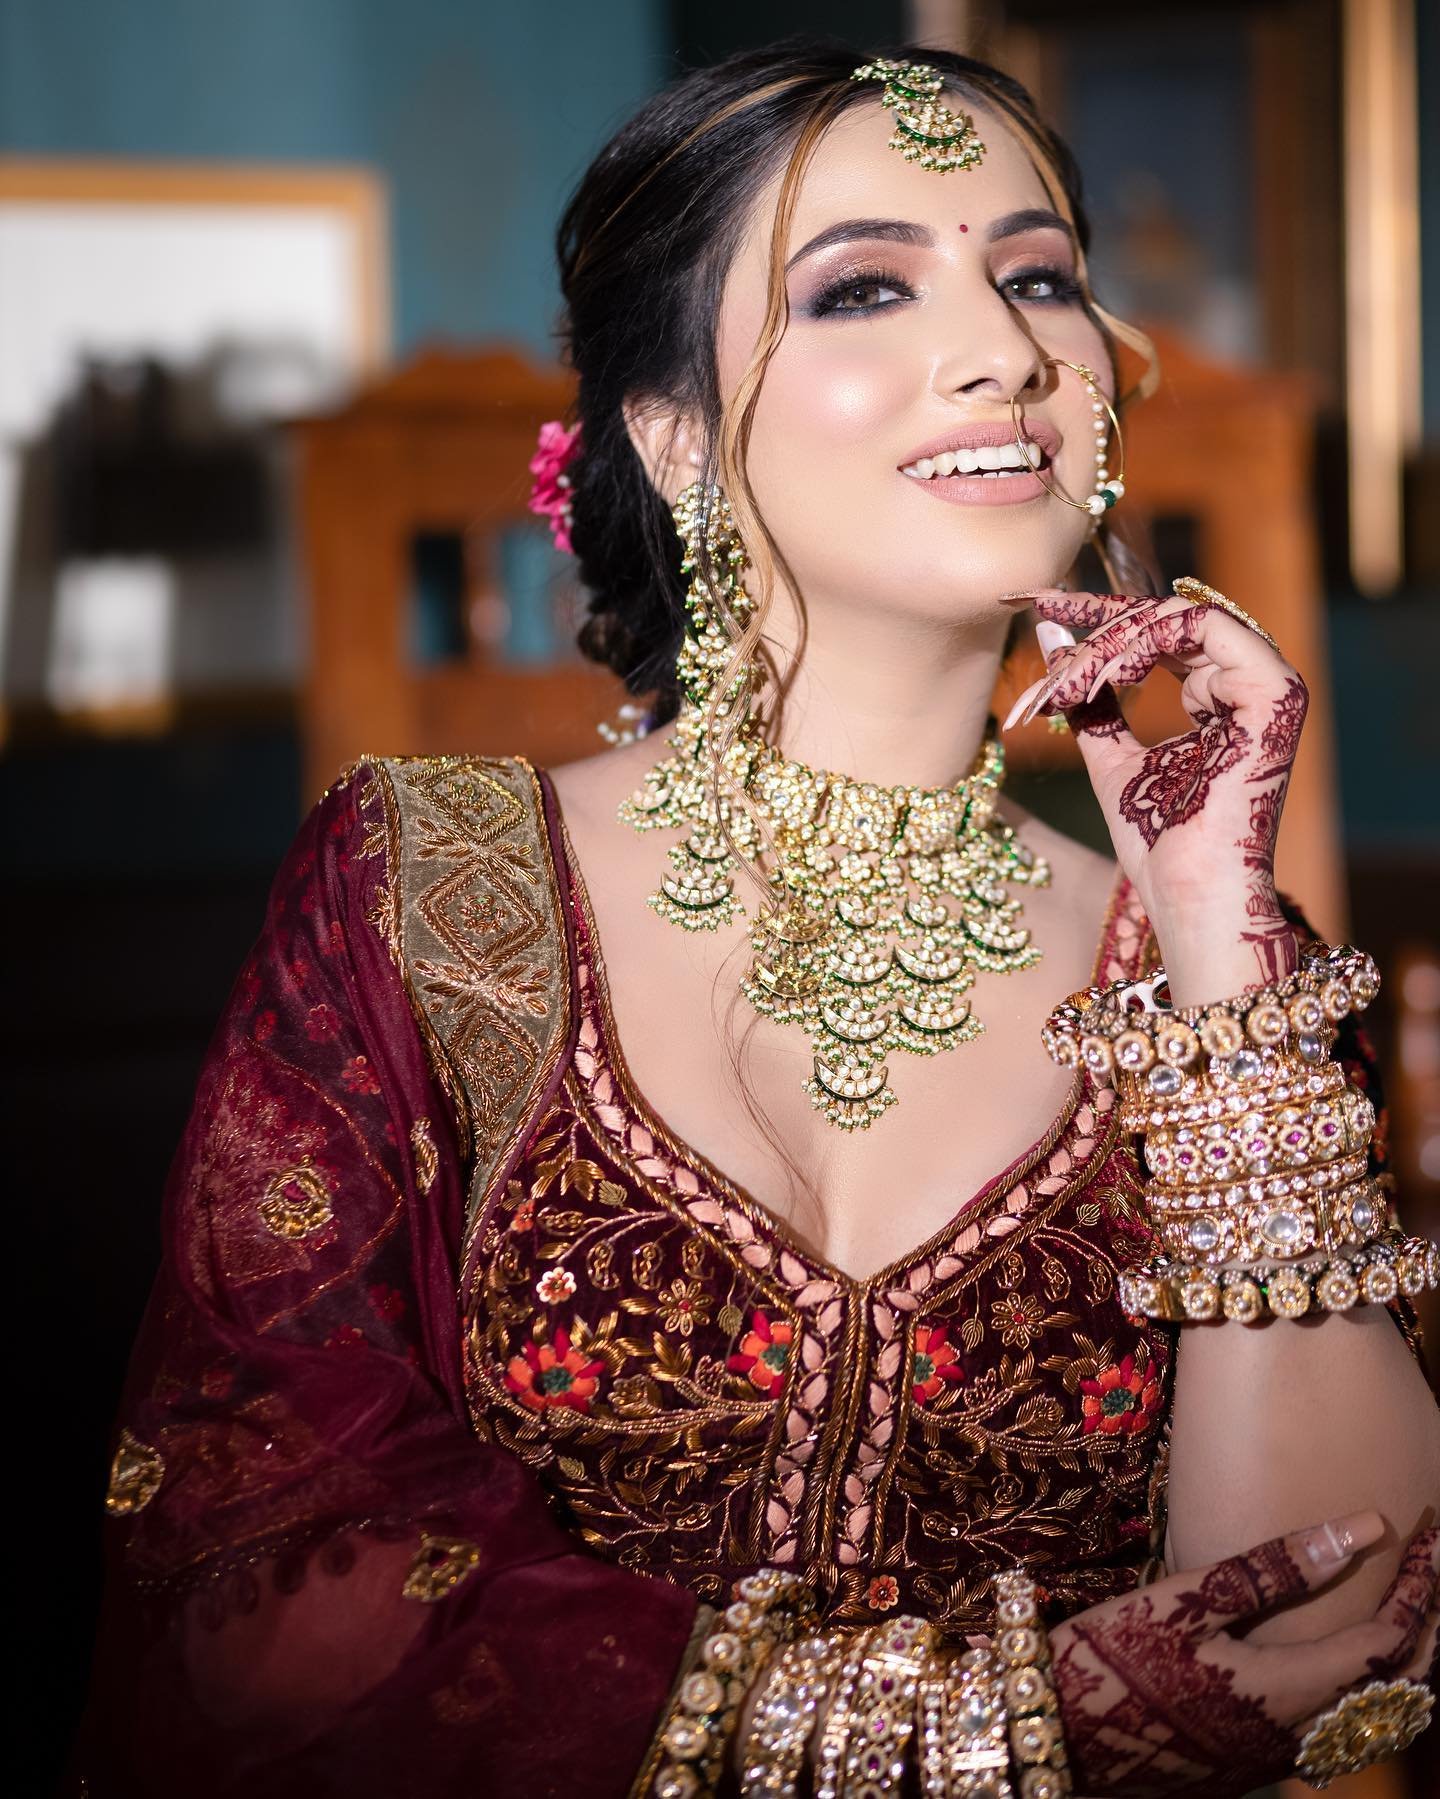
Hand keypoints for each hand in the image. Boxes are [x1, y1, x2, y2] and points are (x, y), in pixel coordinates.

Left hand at [1002, 589, 1309, 1001]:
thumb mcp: (1109, 756)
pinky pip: (1205, 629)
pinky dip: (1146, 643)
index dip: (1104, 613)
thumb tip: (1050, 634)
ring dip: (1113, 641)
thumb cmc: (1157, 841)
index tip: (1046, 604)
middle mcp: (1254, 684)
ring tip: (1072, 680)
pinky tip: (1110, 675)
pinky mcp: (1276, 692)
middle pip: (1169, 618)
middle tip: (1049, 646)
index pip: (1165, 631)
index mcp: (1226, 697)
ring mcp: (1272, 685)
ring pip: (1180, 617)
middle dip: (1099, 627)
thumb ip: (1090, 698)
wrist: (1189, 893)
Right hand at [1049, 1509, 1439, 1797]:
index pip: (1391, 1642)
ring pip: (1378, 1719)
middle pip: (1404, 1692)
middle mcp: (1301, 1734)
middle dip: (1429, 1627)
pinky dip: (1367, 1691)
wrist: (1059, 1732)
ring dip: (1404, 1664)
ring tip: (1405, 1608)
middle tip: (1432, 1568)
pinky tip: (1344, 1657)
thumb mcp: (1190, 1598)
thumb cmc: (1116, 1655)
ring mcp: (1278, 1757)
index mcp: (1291, 1689)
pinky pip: (1340, 1732)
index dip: (1421, 1588)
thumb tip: (1363, 1528)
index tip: (1428, 1534)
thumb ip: (1278, 1567)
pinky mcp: (1253, 1764)